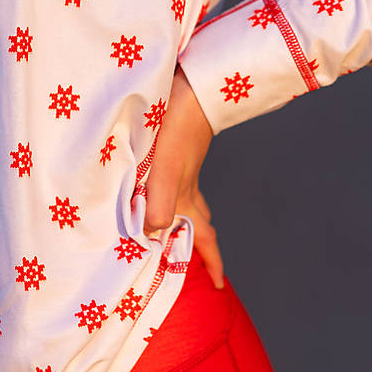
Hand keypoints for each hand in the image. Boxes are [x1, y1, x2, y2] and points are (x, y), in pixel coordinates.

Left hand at [143, 65, 224, 287]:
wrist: (193, 85)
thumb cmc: (177, 124)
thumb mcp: (165, 166)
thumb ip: (160, 200)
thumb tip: (157, 233)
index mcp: (185, 195)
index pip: (204, 238)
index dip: (211, 262)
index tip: (217, 285)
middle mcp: (187, 185)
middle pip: (198, 223)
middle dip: (200, 246)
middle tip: (200, 264)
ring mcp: (183, 167)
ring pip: (188, 202)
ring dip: (186, 220)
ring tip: (177, 232)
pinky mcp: (175, 150)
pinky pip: (176, 182)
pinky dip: (171, 194)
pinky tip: (154, 186)